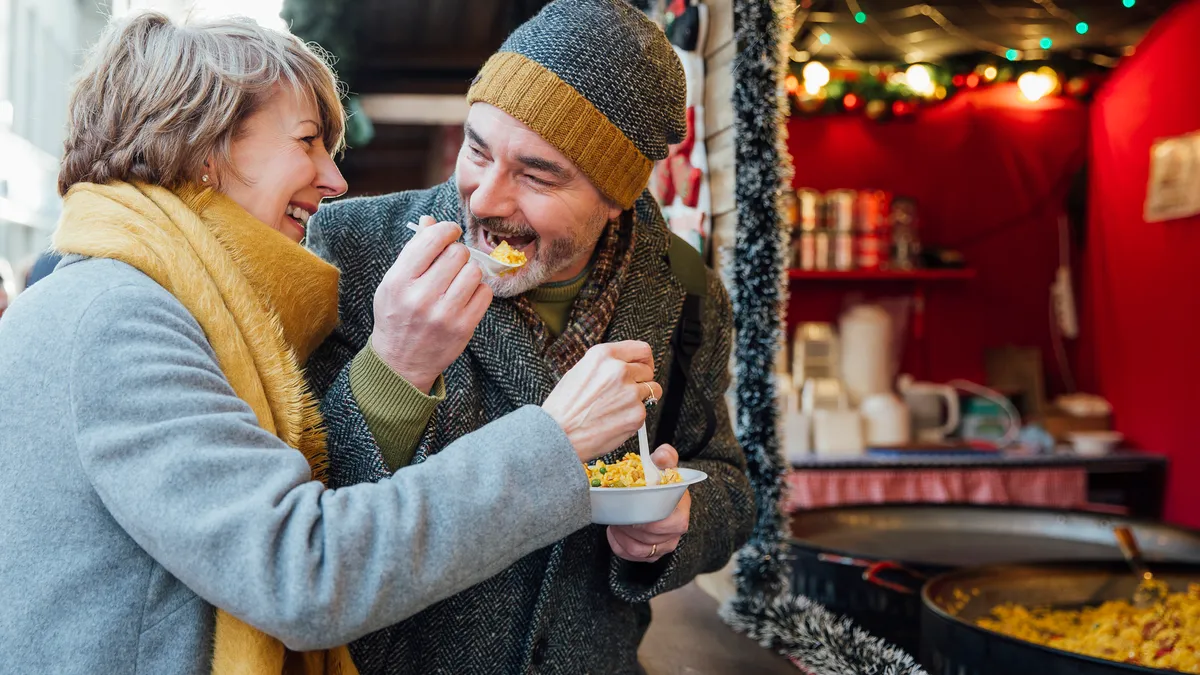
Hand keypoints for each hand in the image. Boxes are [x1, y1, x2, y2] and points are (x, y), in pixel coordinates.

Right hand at [370, 215, 492, 392]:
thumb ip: (413, 251)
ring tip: (457, 281)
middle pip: (457, 253)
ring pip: (474, 271)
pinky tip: (465, 297)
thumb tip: (430, 220)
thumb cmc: (397, 316)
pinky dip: (478, 290)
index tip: (450, 232)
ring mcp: (444, 314)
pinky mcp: (464, 327)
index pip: (432, 239)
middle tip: (451, 263)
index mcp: (399, 281)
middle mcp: (421, 297)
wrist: (401, 363)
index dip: (446, 229)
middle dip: (457, 253)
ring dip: (469, 272)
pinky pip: (485, 292)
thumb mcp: (394, 282)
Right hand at [542, 341, 662, 462]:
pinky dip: (633, 417)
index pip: (641, 350)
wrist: (558, 435)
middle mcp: (618, 370)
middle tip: (625, 393)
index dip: (645, 360)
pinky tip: (614, 420)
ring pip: (652, 390)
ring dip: (639, 398)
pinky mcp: (637, 414)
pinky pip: (644, 411)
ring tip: (617, 408)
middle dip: (641, 381)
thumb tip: (625, 366)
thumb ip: (605, 365)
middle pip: (648, 370)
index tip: (644, 367)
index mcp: (603, 356)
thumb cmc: (563, 408)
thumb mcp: (579, 372)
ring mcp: (630, 392)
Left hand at [607, 445, 689, 563]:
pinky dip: (619, 545)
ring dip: (622, 536)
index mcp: (681, 509)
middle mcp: (676, 530)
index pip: (671, 524)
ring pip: (639, 550)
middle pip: (650, 538)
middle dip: (629, 526)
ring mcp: (665, 543)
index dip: (649, 520)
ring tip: (615, 520)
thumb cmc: (661, 478)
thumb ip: (665, 457)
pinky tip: (614, 531)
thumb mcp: (664, 464)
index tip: (631, 509)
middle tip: (617, 513)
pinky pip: (633, 556)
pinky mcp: (653, 553)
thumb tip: (661, 456)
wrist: (659, 491)